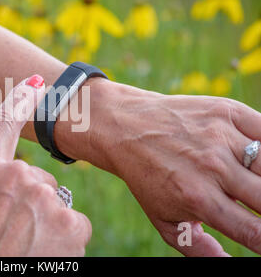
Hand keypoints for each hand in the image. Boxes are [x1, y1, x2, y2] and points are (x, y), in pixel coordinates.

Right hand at [0, 75, 91, 256]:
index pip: (4, 122)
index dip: (20, 99)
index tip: (37, 83)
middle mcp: (16, 175)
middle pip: (37, 176)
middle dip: (32, 198)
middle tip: (14, 231)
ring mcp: (45, 196)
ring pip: (56, 200)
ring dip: (48, 220)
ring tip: (27, 248)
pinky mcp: (70, 220)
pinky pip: (75, 221)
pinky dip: (66, 238)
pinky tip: (46, 255)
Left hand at [56, 79, 260, 256]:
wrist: (125, 127)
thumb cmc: (146, 176)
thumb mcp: (163, 219)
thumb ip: (196, 248)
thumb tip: (228, 262)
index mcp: (198, 198)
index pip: (255, 232)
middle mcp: (213, 167)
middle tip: (256, 206)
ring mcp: (221, 136)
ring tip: (256, 185)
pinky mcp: (226, 111)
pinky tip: (260, 159)